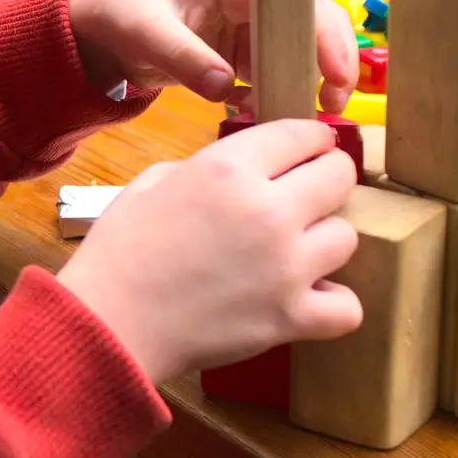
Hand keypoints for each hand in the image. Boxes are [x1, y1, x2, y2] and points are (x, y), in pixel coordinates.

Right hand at [55, 119, 361, 384]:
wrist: (109, 323)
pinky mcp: (292, 316)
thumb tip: (235, 175)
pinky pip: (348, 305)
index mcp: (228, 168)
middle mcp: (268, 209)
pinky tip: (308, 299)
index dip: (311, 138)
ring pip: (348, 237)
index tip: (313, 147)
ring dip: (323, 241)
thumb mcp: (149, 184)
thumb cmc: (118, 252)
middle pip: (340, 177)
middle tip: (309, 194)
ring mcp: (287, 265)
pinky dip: (333, 303)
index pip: (303, 134)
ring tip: (296, 252)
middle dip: (328, 179)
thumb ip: (201, 169)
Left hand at [67, 0, 357, 114]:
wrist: (96, 27)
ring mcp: (247, 25)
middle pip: (309, 25)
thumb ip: (184, 57)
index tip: (337, 76)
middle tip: (329, 107)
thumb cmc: (118, 12)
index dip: (324, 36)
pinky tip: (256, 112)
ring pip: (294, 53)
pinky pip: (268, 74)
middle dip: (328, 64)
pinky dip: (269, 94)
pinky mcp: (237, 52)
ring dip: (298, 84)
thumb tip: (225, 86)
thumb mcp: (144, 32)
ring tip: (296, 118)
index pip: (297, 0)